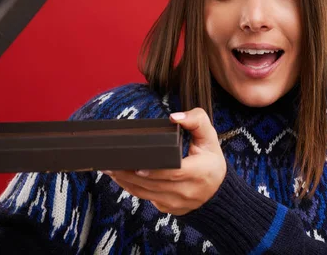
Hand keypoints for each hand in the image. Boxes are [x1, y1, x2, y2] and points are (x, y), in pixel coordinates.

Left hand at [104, 108, 225, 214]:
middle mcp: (189, 191)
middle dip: (130, 174)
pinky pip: (146, 199)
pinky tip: (120, 177)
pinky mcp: (169, 208)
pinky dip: (131, 188)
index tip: (137, 164)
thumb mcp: (210, 137)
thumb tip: (174, 117)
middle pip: (154, 184)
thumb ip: (196, 120)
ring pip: (146, 193)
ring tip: (109, 169)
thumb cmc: (210, 159)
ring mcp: (178, 203)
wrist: (216, 190)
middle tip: (112, 162)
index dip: (155, 170)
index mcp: (200, 173)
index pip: (174, 172)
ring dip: (126, 182)